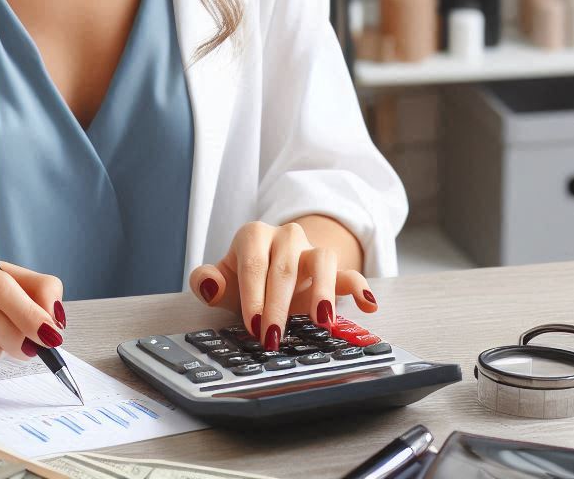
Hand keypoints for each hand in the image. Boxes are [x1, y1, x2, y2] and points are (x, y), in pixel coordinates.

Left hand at [188, 221, 376, 350]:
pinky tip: (368, 305)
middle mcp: (285, 236)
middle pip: (284, 267)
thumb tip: (210, 284)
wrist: (271, 266)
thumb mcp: (223, 278)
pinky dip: (360, 287)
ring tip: (321, 321)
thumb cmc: (245, 276)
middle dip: (279, 305)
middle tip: (274, 337)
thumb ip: (206, 280)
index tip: (254, 326)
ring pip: (322, 260)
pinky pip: (351, 272)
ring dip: (322, 291)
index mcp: (254, 235)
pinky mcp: (334, 269)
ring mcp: (311, 251)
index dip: (254, 296)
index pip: (254, 264)